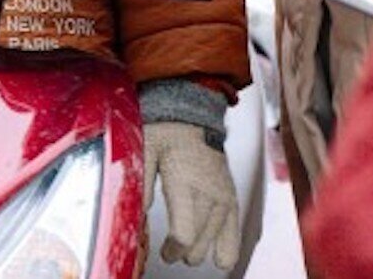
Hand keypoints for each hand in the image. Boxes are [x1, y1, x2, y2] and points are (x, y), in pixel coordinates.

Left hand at [144, 120, 240, 269]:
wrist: (192, 116)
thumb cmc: (165, 132)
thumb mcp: (143, 152)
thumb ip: (141, 183)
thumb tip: (137, 213)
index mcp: (183, 182)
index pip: (184, 232)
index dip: (174, 249)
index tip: (164, 252)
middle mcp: (208, 192)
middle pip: (201, 241)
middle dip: (185, 252)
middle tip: (171, 251)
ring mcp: (223, 195)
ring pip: (218, 240)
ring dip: (203, 250)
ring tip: (189, 250)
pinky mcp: (231, 196)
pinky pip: (235, 230)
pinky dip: (228, 247)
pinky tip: (220, 257)